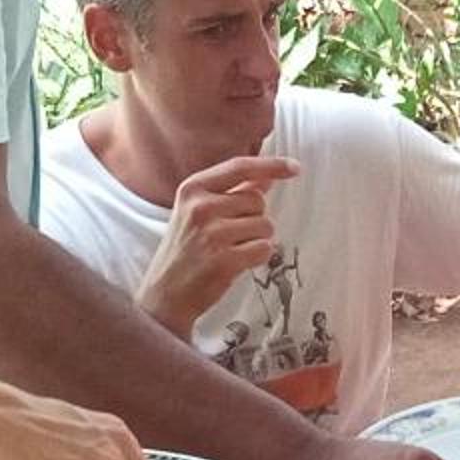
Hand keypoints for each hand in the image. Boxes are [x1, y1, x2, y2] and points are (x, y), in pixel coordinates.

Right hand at [137, 155, 298, 330]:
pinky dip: (258, 257)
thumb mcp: (197, 212)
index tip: (294, 167)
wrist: (165, 293)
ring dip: (257, 239)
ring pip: (265, 225)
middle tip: (230, 236)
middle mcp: (200, 207)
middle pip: (258, 200)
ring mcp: (212, 234)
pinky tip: (237, 263)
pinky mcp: (224, 260)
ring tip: (231, 250)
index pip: (240, 167)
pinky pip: (264, 249)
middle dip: (254, 217)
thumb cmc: (185, 251)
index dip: (272, 165)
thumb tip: (266, 177)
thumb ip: (232, 191)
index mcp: (193, 189)